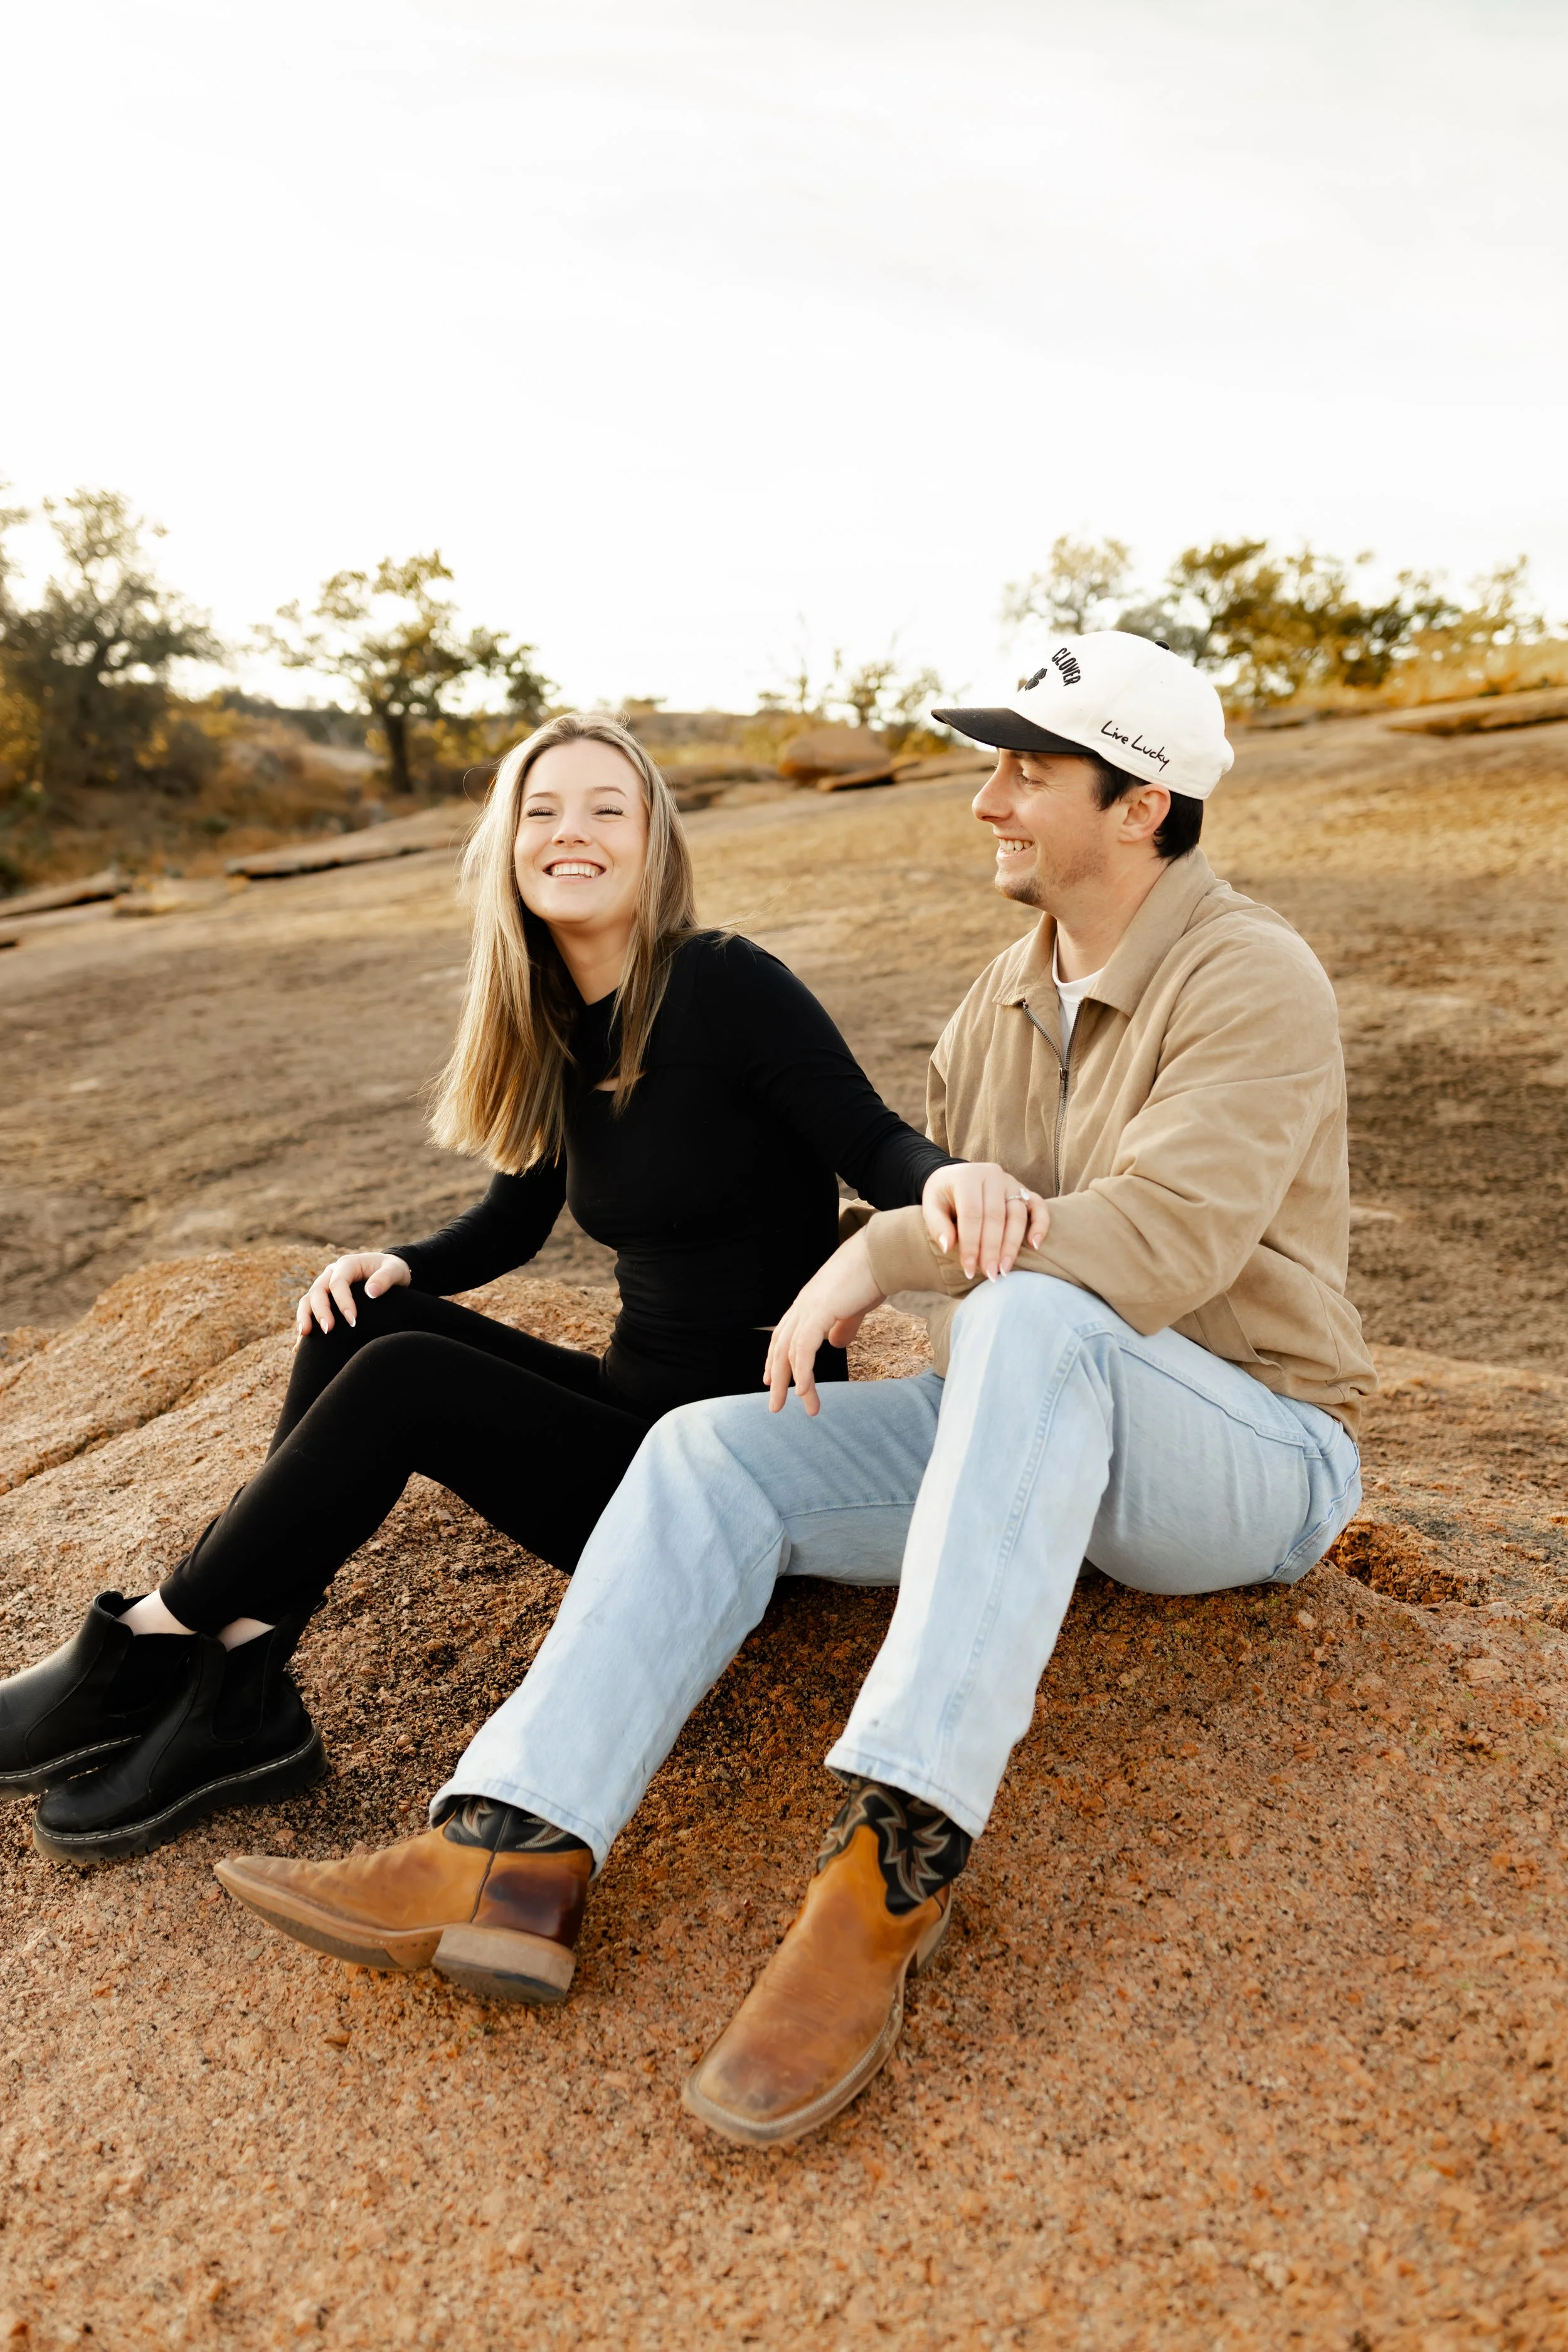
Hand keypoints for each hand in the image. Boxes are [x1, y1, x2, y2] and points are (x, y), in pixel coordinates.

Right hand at [296, 1251, 410, 1340]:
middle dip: (320, 1311)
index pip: (338, 1283)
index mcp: (347, 1265)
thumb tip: (371, 1293)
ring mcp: (326, 1286)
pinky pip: (309, 1310)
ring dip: (305, 1317)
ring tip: (305, 1335)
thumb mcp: (395, 1270)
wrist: (389, 1272)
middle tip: (329, 1330)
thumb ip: (385, 1279)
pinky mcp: (325, 1299)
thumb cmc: (394, 1270)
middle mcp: (331, 1274)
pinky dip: (305, 1324)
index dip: (343, 1302)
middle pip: (317, 1291)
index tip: (353, 1321)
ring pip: (308, 1300)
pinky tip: (300, 1345)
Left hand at [764, 1230, 884, 1416]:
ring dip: (791, 1382)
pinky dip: (801, 1371)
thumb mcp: (854, 1307)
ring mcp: (809, 1307)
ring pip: (789, 1351)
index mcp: (809, 1302)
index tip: (773, 1381)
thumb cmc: (872, 1277)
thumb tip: (835, 1343)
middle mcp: (803, 1305)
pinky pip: (803, 1348)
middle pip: (780, 1347)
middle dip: (777, 1377)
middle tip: (775, 1404)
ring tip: (797, 1404)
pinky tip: (802, 1390)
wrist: (882, 1255)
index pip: (784, 1335)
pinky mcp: (819, 1312)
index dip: (777, 1359)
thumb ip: (843, 1325)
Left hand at [922, 1162, 1047, 1280]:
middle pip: (996, 1216)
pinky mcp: (1024, 1190)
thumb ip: (937, 1225)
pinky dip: (1041, 1225)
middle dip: (992, 1249)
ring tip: (1004, 1269)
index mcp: (968, 1177)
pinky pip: (1039, 1206)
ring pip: (1017, 1214)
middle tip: (990, 1274)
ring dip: (1012, 1245)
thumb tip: (947, 1247)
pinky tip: (1035, 1245)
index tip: (969, 1270)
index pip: (972, 1214)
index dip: (971, 1244)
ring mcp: (1011, 1182)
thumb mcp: (931, 1205)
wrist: (955, 1177)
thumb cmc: (943, 1195)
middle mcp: (993, 1175)